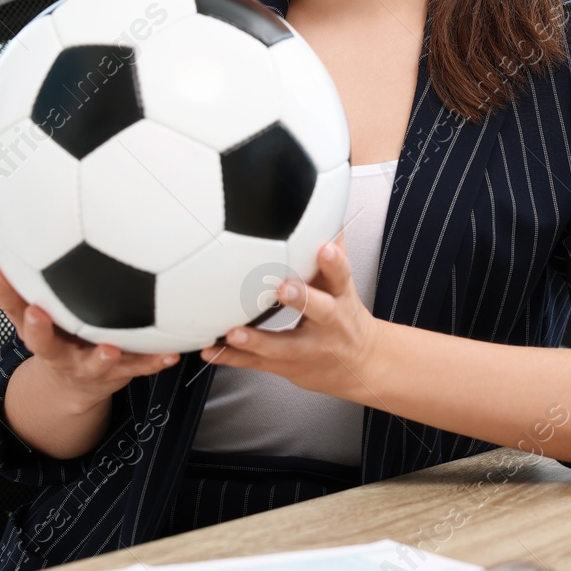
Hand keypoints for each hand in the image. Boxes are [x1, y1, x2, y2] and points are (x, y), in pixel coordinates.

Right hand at [0, 261, 178, 410]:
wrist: (76, 386)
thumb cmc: (58, 337)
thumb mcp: (34, 315)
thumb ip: (20, 285)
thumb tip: (2, 244)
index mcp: (38, 333)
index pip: (14, 310)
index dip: (2, 292)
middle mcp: (59, 352)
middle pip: (45, 345)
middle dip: (40, 330)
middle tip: (38, 315)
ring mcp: (88, 366)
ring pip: (93, 364)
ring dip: (101, 357)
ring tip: (110, 350)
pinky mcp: (118, 372)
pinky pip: (138, 368)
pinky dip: (154, 361)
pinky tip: (171, 353)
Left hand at [202, 229, 383, 399]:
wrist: (360, 365)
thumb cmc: (345, 315)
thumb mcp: (343, 283)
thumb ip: (332, 247)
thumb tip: (326, 205)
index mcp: (341, 297)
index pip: (341, 276)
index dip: (334, 263)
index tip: (324, 248)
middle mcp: (328, 324)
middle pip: (321, 311)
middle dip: (303, 298)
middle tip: (283, 287)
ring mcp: (307, 348)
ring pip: (283, 345)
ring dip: (256, 340)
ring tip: (232, 332)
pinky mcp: (287, 366)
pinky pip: (257, 363)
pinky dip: (232, 358)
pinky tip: (209, 350)